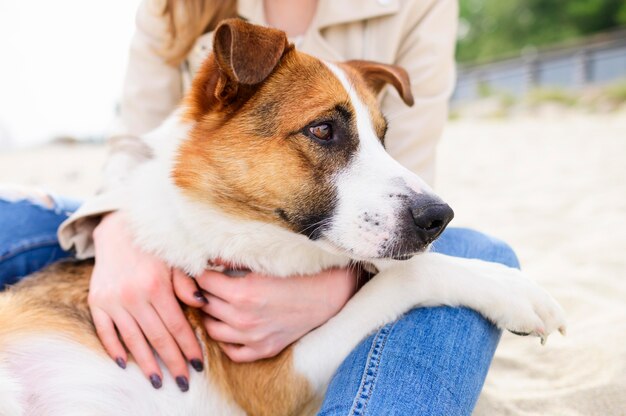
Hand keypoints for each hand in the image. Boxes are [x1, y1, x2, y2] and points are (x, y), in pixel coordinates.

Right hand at [89, 211, 206, 390]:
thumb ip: (187, 284)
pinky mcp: (96, 301)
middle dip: (172, 362)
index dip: (188, 347)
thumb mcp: (176, 259)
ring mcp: (112, 300)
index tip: (198, 365)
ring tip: (158, 381)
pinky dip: (115, 349)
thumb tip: (202, 305)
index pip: (176, 326)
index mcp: (157, 286)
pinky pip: (105, 332)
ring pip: (132, 340)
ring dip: (146, 364)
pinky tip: (125, 364)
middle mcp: (133, 296)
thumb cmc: (155, 246)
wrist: (119, 229)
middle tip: (183, 382)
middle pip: (157, 338)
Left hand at [192, 264, 358, 361]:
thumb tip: (209, 256)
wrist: (327, 295)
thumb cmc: (298, 274)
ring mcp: (253, 337)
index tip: (200, 268)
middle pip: (204, 304)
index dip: (199, 273)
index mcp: (243, 292)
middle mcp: (244, 318)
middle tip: (204, 284)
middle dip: (201, 292)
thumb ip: (234, 260)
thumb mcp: (265, 262)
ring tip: (214, 303)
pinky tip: (229, 326)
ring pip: (212, 330)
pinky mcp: (263, 350)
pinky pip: (232, 352)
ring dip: (210, 315)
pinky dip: (226, 340)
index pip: (203, 282)